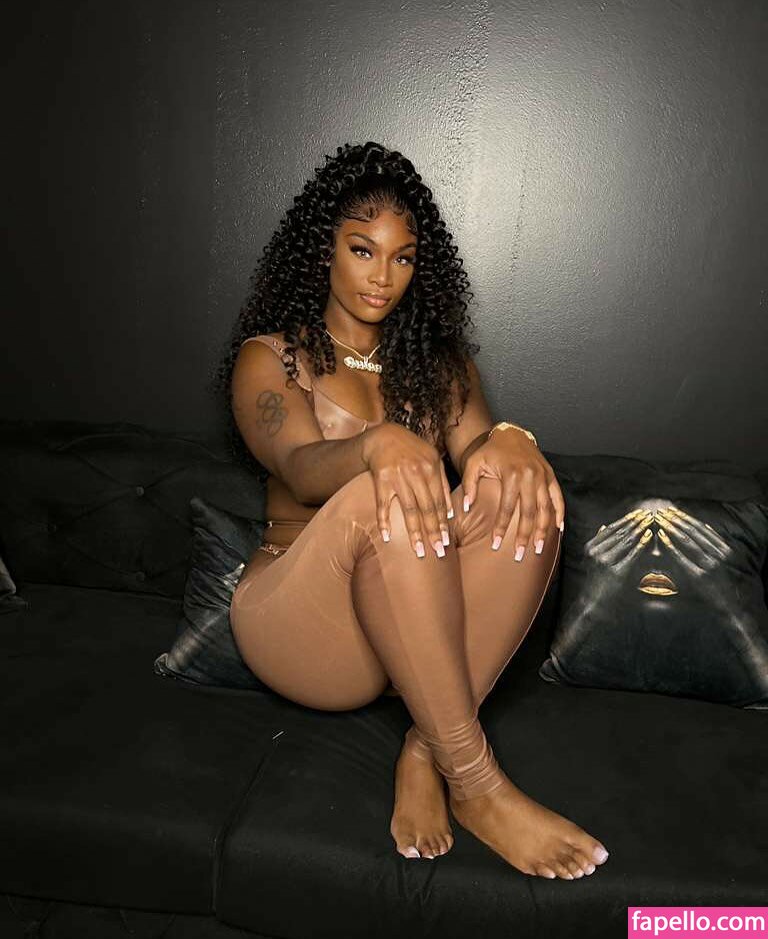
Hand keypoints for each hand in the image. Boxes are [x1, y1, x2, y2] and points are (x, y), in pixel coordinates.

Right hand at [361, 424, 453, 557]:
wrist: (384, 436)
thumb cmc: (411, 450)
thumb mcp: (433, 460)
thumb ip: (443, 484)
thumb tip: (452, 513)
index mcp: (431, 469)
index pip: (439, 502)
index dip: (443, 523)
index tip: (446, 542)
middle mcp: (417, 473)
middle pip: (427, 508)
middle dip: (433, 532)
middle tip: (437, 552)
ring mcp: (398, 476)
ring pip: (409, 509)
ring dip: (414, 532)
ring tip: (419, 551)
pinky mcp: (381, 479)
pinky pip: (383, 504)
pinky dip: (384, 521)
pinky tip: (387, 537)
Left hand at [462, 427, 564, 556]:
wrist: (511, 433)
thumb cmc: (490, 450)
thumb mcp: (474, 463)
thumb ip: (469, 485)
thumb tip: (466, 507)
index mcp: (511, 474)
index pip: (507, 508)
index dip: (500, 528)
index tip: (494, 545)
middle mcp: (530, 476)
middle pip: (529, 513)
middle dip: (524, 536)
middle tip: (519, 554)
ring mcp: (543, 476)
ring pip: (546, 508)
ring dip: (543, 530)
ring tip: (539, 548)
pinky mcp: (550, 475)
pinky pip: (558, 497)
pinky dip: (560, 513)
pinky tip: (558, 529)